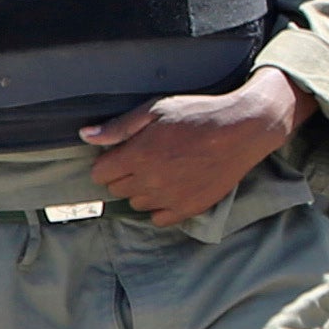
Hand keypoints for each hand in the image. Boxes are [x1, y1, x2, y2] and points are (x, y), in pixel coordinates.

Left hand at [82, 67, 298, 222]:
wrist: (243, 129)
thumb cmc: (198, 114)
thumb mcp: (156, 110)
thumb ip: (119, 127)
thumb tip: (85, 136)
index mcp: (137, 156)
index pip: (100, 174)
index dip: (108, 162)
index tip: (123, 152)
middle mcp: (149, 182)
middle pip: (117, 190)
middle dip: (124, 175)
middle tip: (144, 158)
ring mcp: (169, 198)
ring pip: (137, 204)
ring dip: (142, 190)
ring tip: (161, 171)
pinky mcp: (189, 208)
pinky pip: (159, 219)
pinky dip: (160, 207)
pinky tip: (172, 188)